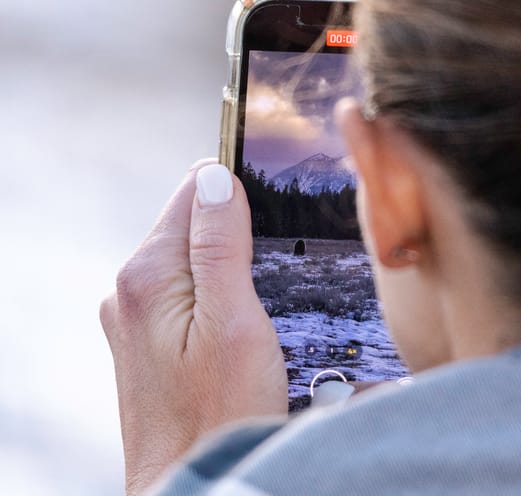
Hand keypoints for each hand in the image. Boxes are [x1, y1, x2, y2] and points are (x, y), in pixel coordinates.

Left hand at [100, 160, 286, 494]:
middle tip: (269, 281)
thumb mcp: (233, 321)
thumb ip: (220, 243)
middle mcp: (131, 289)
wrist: (194, 484)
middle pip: (193, 225)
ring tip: (258, 310)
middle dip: (237, 239)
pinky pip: (189, 291)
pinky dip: (219, 295)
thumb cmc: (219, 416)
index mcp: (147, 275)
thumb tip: (213, 175)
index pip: (193, 193)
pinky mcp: (148, 338)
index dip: (237, 196)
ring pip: (194, 259)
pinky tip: (239, 326)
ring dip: (231, 270)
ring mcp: (136, 316)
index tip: (272, 225)